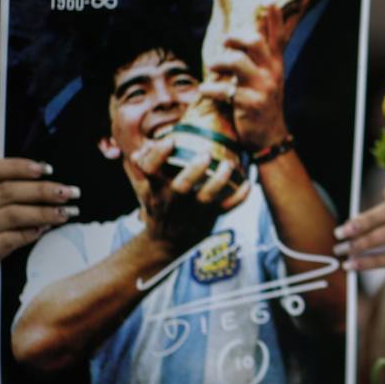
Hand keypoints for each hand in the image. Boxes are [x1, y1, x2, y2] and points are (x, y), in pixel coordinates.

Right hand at [0, 158, 81, 283]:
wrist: (1, 276)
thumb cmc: (12, 233)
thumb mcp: (12, 208)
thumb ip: (22, 191)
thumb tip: (52, 174)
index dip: (19, 166)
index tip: (48, 169)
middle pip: (4, 192)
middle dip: (42, 190)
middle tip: (70, 193)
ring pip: (9, 214)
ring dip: (43, 212)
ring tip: (66, 213)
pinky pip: (6, 240)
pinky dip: (29, 233)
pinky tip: (44, 231)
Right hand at [131, 136, 249, 252]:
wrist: (166, 242)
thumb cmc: (157, 206)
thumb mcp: (143, 190)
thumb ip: (140, 168)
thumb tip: (137, 151)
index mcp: (154, 189)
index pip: (149, 170)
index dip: (158, 155)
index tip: (171, 141)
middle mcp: (172, 200)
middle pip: (182, 185)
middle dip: (194, 169)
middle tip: (206, 154)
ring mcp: (192, 210)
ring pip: (207, 197)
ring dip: (220, 180)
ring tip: (229, 164)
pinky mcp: (208, 218)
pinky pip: (226, 208)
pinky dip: (240, 197)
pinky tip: (248, 183)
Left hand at [202, 4, 291, 150]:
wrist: (269, 136)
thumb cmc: (263, 102)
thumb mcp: (269, 77)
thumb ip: (262, 56)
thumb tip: (251, 32)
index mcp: (276, 65)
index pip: (276, 37)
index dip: (273, 19)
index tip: (268, 0)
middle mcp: (272, 73)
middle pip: (254, 42)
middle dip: (234, 38)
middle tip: (224, 42)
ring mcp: (262, 88)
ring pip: (237, 62)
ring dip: (219, 62)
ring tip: (212, 68)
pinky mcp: (250, 104)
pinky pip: (224, 90)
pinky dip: (210, 89)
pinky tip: (205, 90)